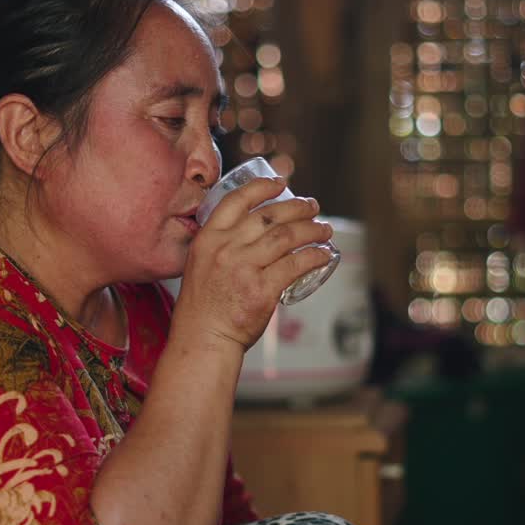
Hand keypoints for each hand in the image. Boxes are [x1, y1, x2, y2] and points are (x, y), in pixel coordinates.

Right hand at [173, 178, 333, 350]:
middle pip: (270, 216)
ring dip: (312, 229)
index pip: (237, 200)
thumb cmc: (202, 307)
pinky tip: (323, 254)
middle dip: (297, 207)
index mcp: (208, 238)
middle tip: (312, 207)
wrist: (203, 339)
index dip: (262, 188)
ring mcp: (244, 268)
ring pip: (287, 236)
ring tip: (324, 229)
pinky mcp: (262, 289)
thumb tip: (253, 233)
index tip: (280, 185)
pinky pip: (296, 264)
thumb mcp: (200, 264)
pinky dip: (315, 256)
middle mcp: (226, 248)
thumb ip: (221, 246)